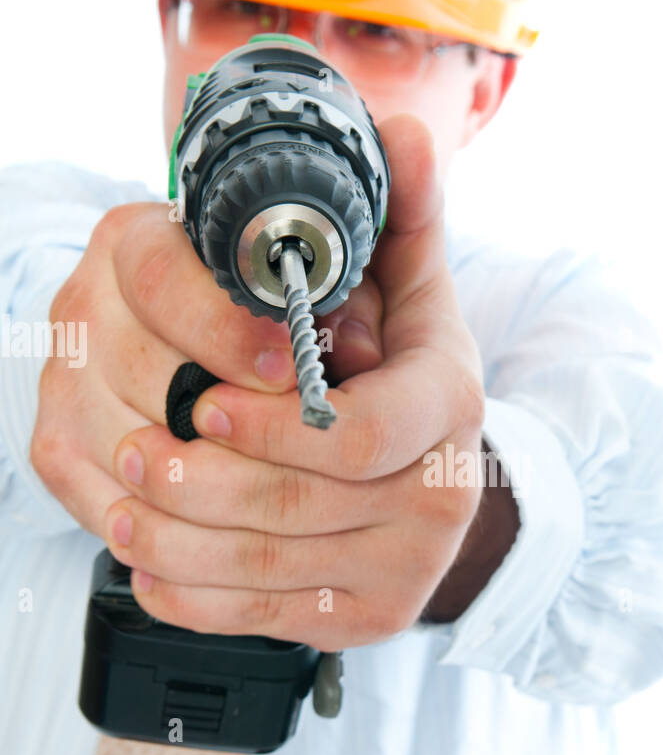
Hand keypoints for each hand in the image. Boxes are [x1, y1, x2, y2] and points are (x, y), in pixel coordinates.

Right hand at [30, 172, 385, 537]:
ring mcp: (64, 379)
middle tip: (296, 446)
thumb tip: (361, 352)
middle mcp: (86, 303)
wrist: (175, 348)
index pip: (159, 279)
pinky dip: (168, 524)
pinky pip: (105, 501)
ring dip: (208, 480)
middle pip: (144, 371)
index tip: (286, 367)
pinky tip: (226, 528)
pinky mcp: (57, 446)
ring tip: (278, 495)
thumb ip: (338, 304)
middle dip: (232, 418)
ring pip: (129, 446)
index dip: (227, 331)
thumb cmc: (260, 316)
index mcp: (138, 241)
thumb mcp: (309, 289)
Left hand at [93, 116, 499, 648]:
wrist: (441, 483)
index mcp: (450, 409)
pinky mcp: (369, 620)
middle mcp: (439, 498)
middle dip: (197, 480)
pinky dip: (196, 596)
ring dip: (178, 537)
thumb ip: (402, 219)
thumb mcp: (415, 294)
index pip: (358, 434)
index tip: (201, 403)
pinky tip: (151, 564)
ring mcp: (405, 570)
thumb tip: (402, 134)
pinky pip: (266, 619)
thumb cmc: (407, 377)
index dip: (272, 425)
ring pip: (267, 567)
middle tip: (131, 448)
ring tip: (121, 501)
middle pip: (295, 506)